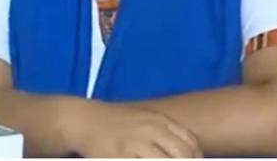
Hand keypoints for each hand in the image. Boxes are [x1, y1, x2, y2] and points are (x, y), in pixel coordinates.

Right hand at [61, 100, 201, 157]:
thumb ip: (167, 132)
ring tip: (148, 159)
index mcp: (158, 120)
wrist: (80, 119)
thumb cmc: (114, 122)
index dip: (195, 159)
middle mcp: (149, 130)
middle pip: (183, 156)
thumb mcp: (143, 119)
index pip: (192, 146)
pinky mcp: (118, 156)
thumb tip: (195, 154)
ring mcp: (134, 144)